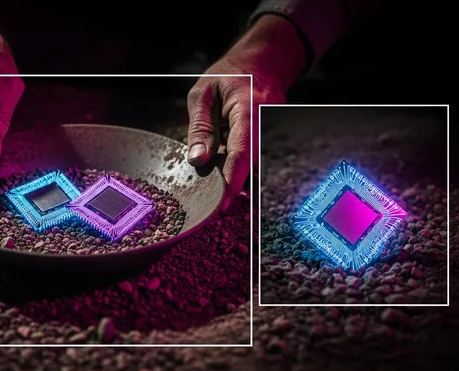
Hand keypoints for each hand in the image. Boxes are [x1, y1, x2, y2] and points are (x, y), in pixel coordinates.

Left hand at [186, 14, 305, 209]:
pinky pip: (257, 161)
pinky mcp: (271, 139)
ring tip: (222, 200)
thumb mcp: (203, 94)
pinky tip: (231, 185)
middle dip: (236, 189)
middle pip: (253, 166)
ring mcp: (273, 132)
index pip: (242, 151)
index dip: (233, 180)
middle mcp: (267, 123)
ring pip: (257, 167)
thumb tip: (197, 159)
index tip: (222, 202)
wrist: (264, 62)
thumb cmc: (230, 74)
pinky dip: (244, 174)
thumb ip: (200, 127)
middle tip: (218, 208)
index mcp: (249, 109)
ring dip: (241, 184)